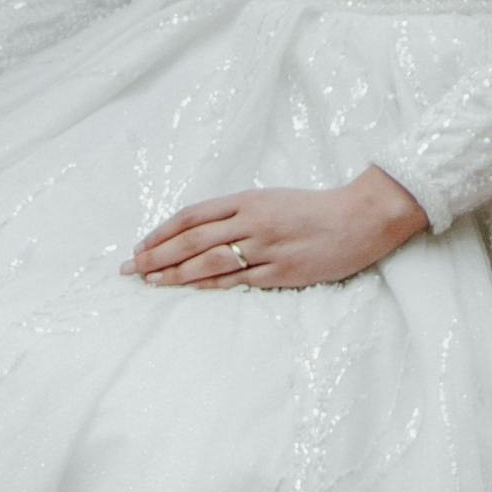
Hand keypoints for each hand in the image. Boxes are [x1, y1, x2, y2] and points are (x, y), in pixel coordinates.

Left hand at [129, 171, 428, 291]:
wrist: (360, 218)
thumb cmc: (316, 208)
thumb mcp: (273, 200)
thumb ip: (239, 213)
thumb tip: (199, 232)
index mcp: (248, 200)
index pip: (193, 215)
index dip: (162, 231)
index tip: (140, 245)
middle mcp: (252, 221)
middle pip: (193, 239)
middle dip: (157, 254)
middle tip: (130, 268)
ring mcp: (266, 248)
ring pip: (209, 262)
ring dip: (175, 273)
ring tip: (150, 282)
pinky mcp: (281, 272)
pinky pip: (237, 281)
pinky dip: (208, 287)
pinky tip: (189, 292)